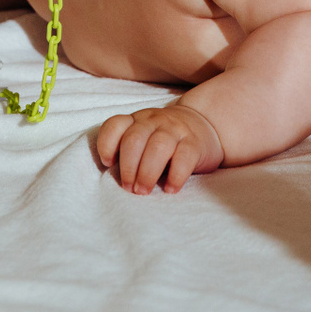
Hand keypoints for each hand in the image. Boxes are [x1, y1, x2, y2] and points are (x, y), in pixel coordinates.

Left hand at [94, 103, 224, 193]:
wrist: (204, 123)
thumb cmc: (166, 139)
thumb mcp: (144, 136)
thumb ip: (129, 149)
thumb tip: (119, 179)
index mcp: (137, 120)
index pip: (115, 125)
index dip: (106, 144)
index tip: (108, 163)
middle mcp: (154, 121)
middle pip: (134, 140)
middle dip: (128, 168)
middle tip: (129, 188)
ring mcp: (176, 129)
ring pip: (158, 147)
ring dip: (147, 173)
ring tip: (143, 191)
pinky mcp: (195, 142)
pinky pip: (184, 157)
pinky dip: (175, 176)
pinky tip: (170, 188)